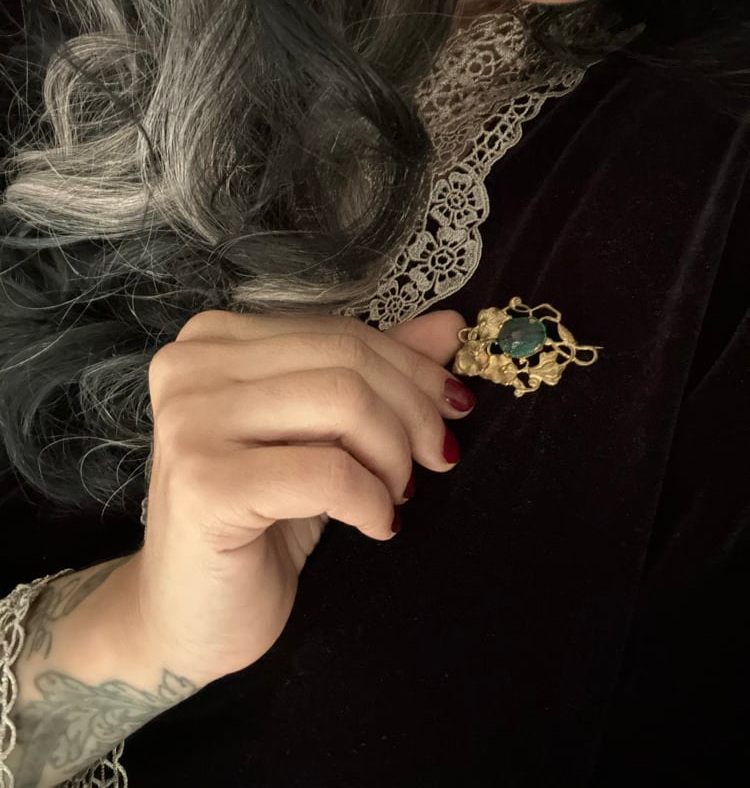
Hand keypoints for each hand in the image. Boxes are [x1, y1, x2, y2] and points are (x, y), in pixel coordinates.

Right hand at [116, 309, 474, 686]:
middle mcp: (190, 366)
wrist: (193, 616)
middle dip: (413, 410)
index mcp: (214, 340)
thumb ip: (376, 375)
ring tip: (397, 494)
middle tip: (439, 458)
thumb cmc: (258, 522)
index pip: (339, 334)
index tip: (454, 407)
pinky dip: (372, 500)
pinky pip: (329, 472)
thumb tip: (450, 328)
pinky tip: (377, 525)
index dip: (412, 367)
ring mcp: (189, 422)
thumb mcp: (323, 438)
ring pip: (343, 402)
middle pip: (345, 360)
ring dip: (394, 455)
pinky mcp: (204, 484)